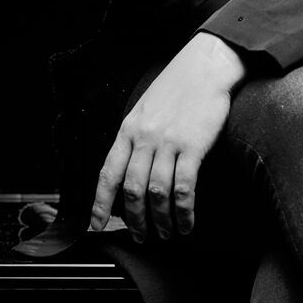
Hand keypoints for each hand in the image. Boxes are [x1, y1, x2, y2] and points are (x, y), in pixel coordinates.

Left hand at [91, 33, 247, 241]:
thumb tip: (129, 171)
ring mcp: (167, 142)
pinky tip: (186, 222)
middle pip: (131, 189)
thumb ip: (135, 138)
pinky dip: (183, 212)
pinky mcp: (192, 146)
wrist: (206, 66)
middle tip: (141, 236)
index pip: (107, 173)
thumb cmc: (178, 88)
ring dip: (160, 220)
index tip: (96, 225)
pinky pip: (183, 188)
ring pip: (156, 193)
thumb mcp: (145, 110)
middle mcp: (143, 137)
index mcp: (128, 130)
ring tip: (165, 233)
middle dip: (134, 220)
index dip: (100, 203)